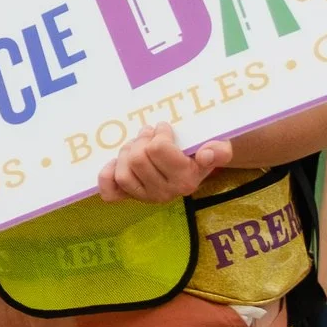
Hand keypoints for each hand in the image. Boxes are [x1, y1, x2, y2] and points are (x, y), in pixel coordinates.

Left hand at [92, 124, 234, 205]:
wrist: (196, 166)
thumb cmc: (203, 151)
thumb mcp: (219, 147)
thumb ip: (219, 151)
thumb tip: (206, 154)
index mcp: (186, 180)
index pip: (158, 149)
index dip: (159, 132)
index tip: (165, 128)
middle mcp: (166, 193)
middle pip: (137, 159)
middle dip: (141, 139)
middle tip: (148, 133)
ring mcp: (146, 197)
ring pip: (123, 173)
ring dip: (126, 152)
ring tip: (137, 144)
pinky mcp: (131, 198)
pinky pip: (110, 193)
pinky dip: (107, 176)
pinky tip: (115, 162)